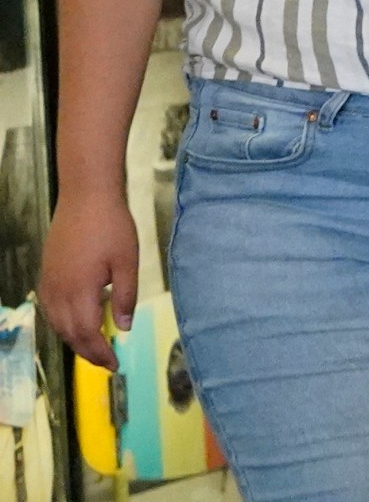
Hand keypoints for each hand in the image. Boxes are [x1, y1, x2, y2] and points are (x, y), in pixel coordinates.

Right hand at [38, 190, 138, 368]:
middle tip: (108, 362)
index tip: (115, 365)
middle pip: (69, 333)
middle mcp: (57, 291)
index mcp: (79, 291)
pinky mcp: (46, 274)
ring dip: (75, 339)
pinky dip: (63, 323)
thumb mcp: (128, 263)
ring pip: (57, 323)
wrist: (86, 198)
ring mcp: (48, 283)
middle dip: (88, 351)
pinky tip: (77, 322)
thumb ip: (126, 297)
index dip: (100, 353)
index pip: (86, 334)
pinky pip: (50, 309)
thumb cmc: (112, 227)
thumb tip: (124, 328)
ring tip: (96, 347)